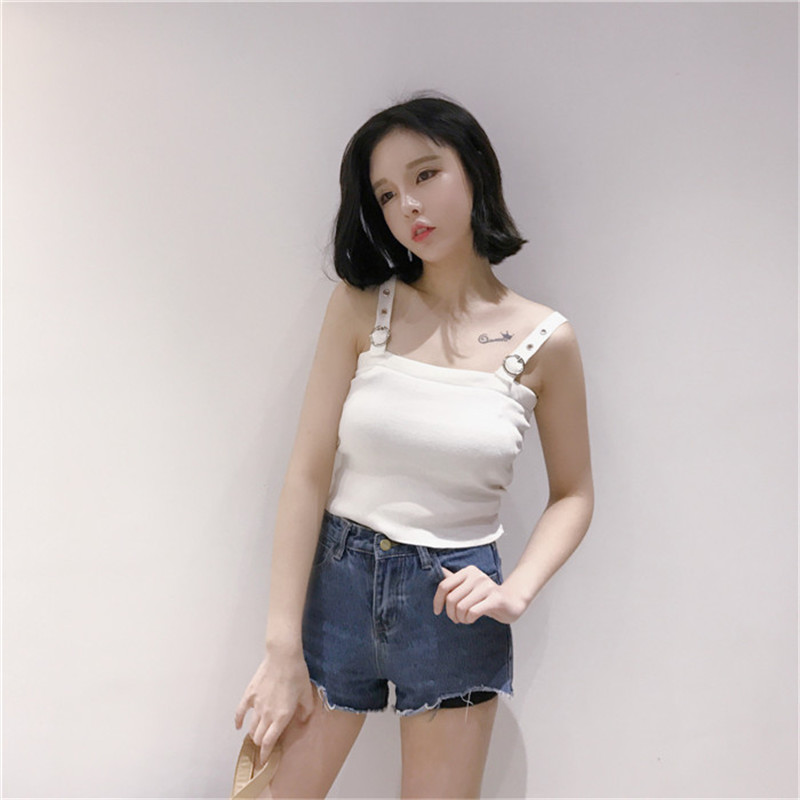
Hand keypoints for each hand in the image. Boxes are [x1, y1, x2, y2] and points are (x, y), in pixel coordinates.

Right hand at [234, 648, 314, 763]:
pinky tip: (238, 726)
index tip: (264, 761)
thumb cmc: (297, 674)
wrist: (283, 657)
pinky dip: (238, 721)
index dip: (266, 754)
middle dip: (260, 745)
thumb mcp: (307, 694)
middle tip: (263, 746)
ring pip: (251, 727)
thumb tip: (303, 719)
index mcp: (282, 717)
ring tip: (255, 736)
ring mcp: (256, 705)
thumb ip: (305, 710)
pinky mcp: (249, 695)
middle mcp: (267, 715)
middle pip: (258, 737)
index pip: (269, 742)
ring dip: (253, 734)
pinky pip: (240, 712)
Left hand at [433, 566, 526, 624]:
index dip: (437, 600)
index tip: (437, 611)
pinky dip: (468, 619)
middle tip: (456, 619)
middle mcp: (476, 576)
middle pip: (451, 599)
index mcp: (468, 571)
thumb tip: (440, 570)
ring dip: (460, 618)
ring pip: (461, 607)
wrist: (512, 600)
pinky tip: (471, 619)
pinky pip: (473, 612)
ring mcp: (486, 586)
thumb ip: (455, 580)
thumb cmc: (487, 596)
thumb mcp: (469, 586)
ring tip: (464, 619)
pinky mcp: (495, 598)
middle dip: (451, 613)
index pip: (444, 585)